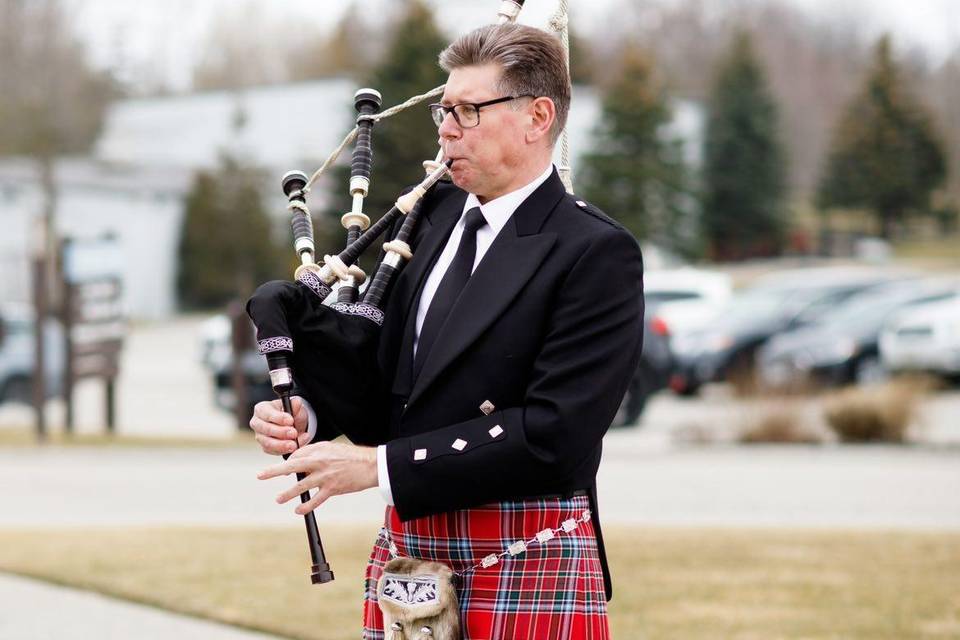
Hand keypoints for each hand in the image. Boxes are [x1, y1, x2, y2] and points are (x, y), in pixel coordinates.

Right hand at [248, 397, 310, 454]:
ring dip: (282, 445)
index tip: (291, 421)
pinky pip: (273, 451)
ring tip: (294, 444)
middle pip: (265, 429)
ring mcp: (260, 436)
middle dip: (281, 432)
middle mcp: (257, 423)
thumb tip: (297, 402)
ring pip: (268, 443)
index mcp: (261, 409)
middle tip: (294, 433)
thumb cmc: (290, 413)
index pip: (267, 413)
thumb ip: (295, 405)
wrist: (293, 425)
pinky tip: (297, 446)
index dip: (279, 418)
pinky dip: (285, 450)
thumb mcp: (295, 407)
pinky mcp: (265, 447)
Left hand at [257, 442, 377, 513]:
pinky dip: (306, 506)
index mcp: (319, 450)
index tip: (284, 469)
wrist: (370, 465)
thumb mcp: (331, 447)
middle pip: (292, 466)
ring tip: (279, 498)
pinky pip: (316, 500)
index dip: (288, 462)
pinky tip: (298, 510)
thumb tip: (299, 458)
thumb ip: (314, 451)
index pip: (296, 456)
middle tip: (261, 475)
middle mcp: (320, 462)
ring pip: (301, 485)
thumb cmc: (351, 456)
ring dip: (288, 493)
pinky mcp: (332, 489)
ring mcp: (325, 477)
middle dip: (274, 471)